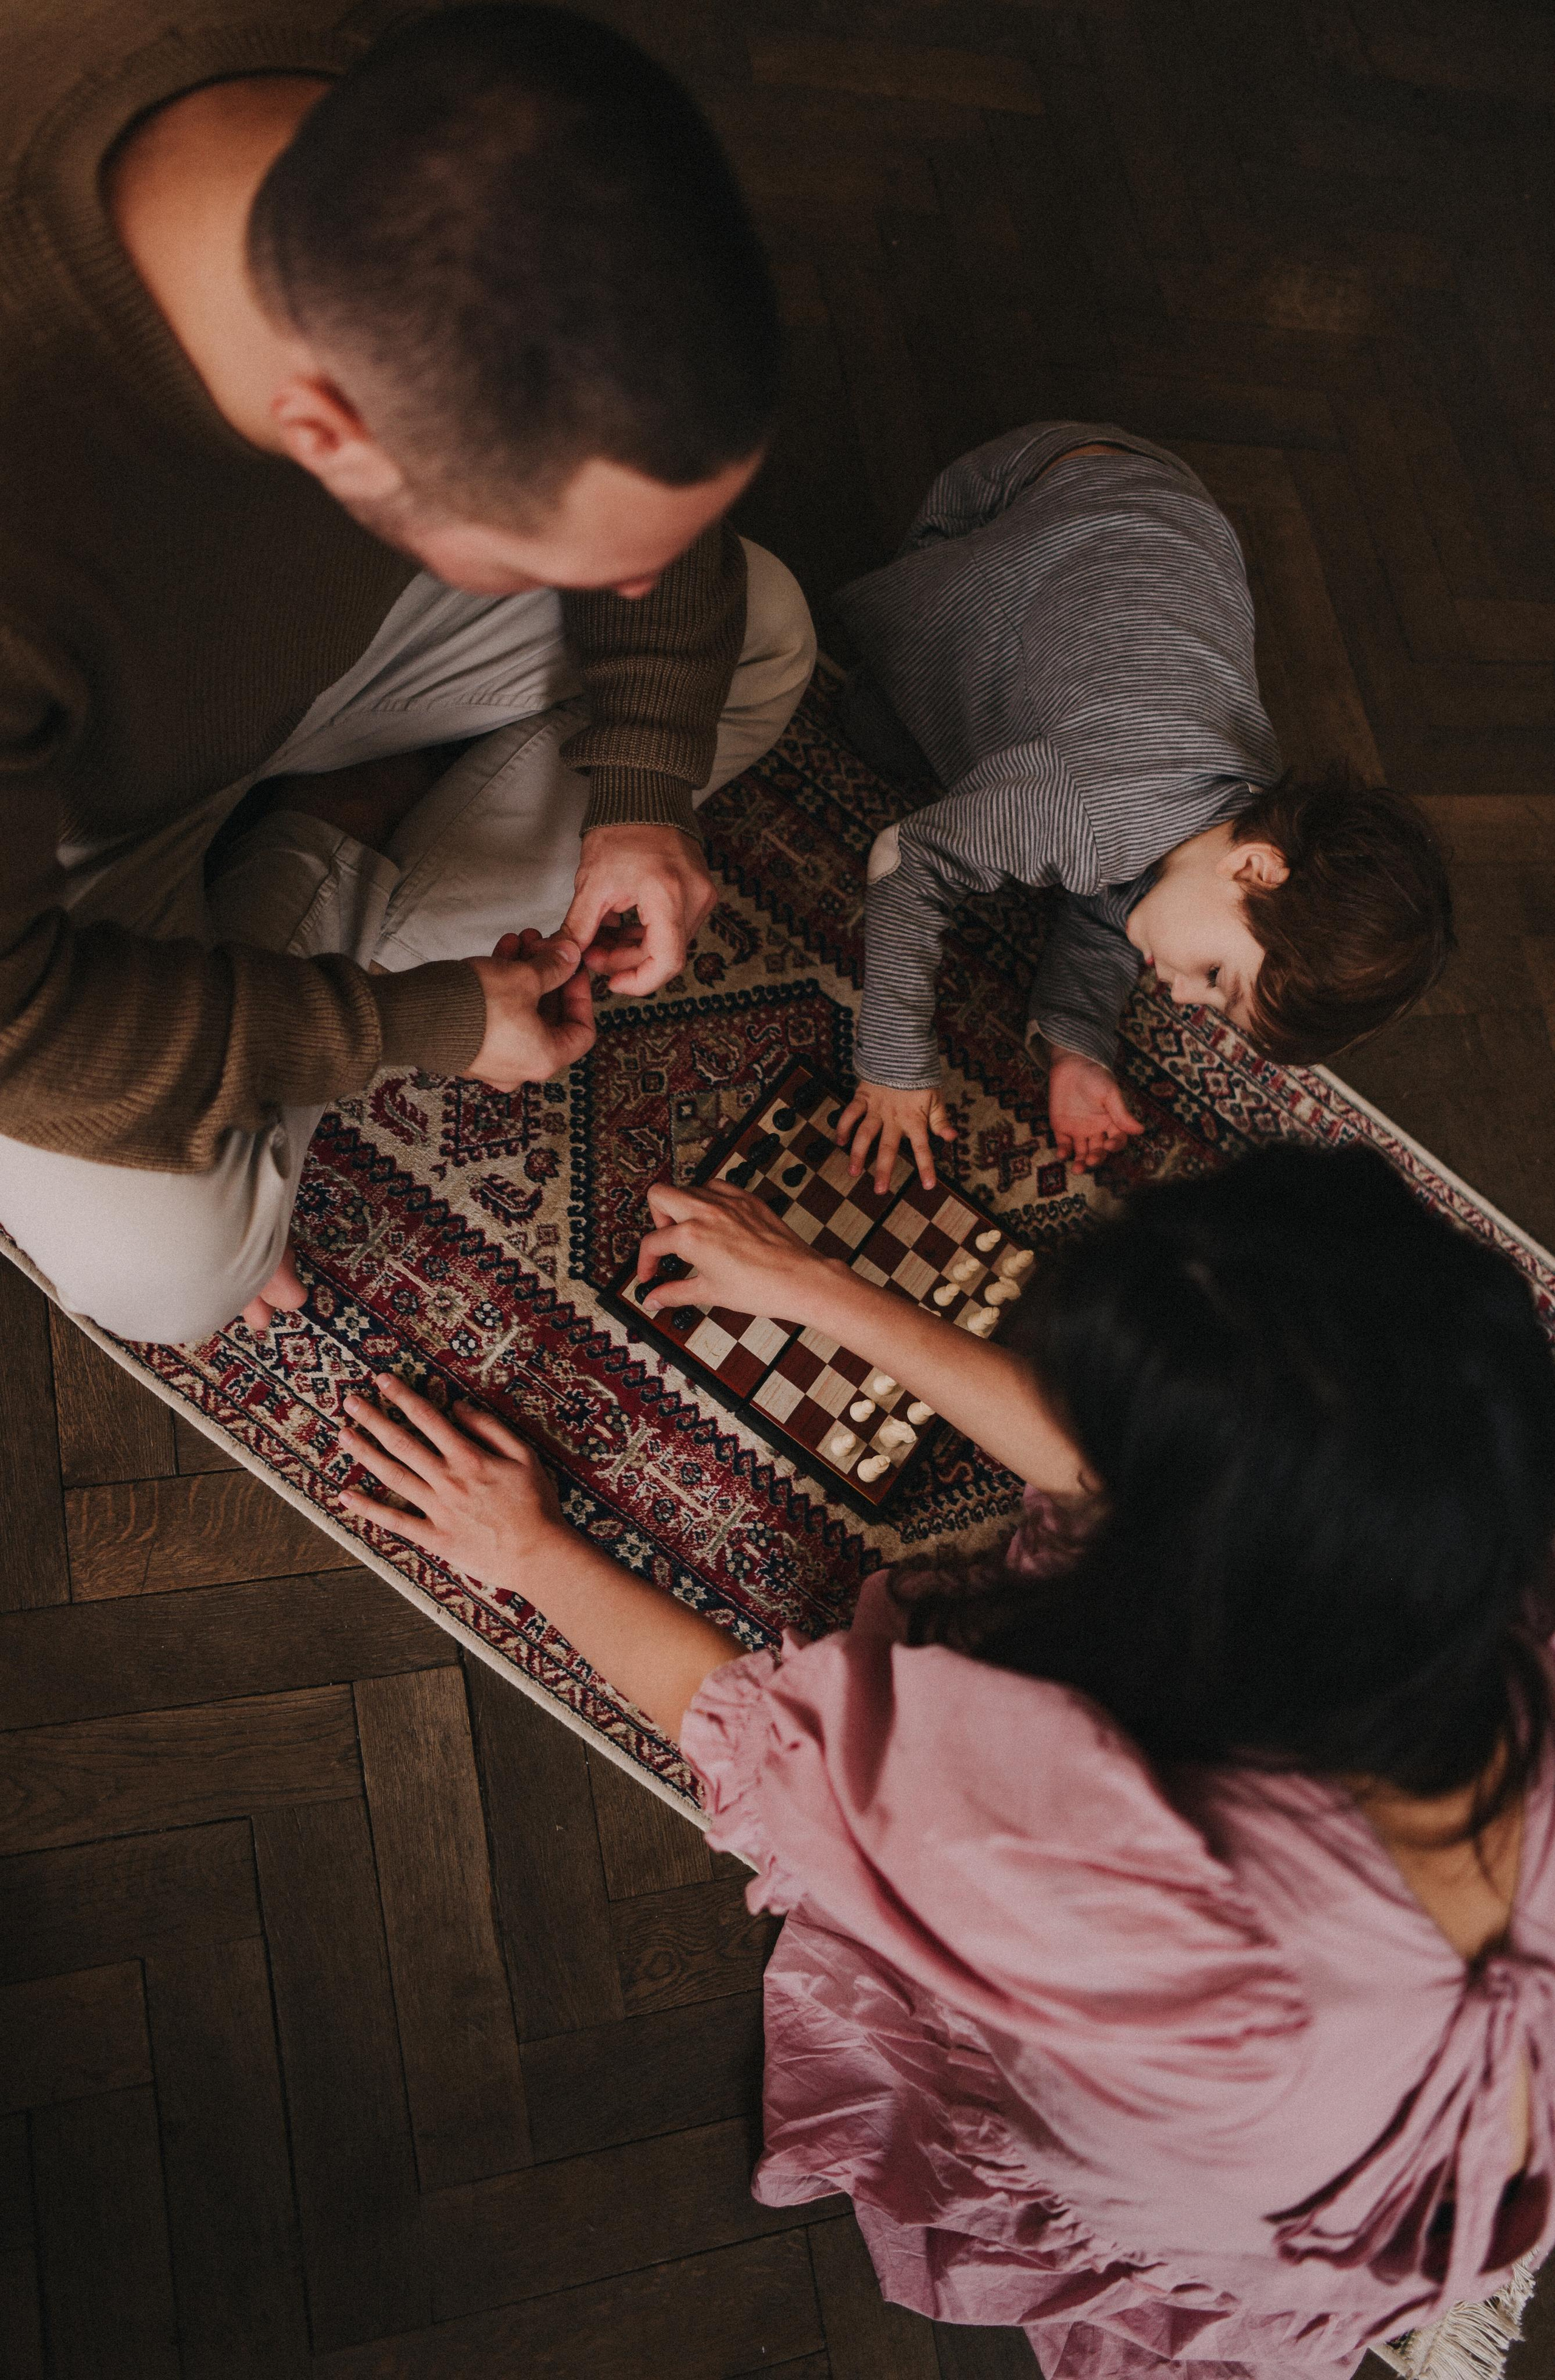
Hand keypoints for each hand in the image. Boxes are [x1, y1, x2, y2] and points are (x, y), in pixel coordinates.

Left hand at [336, 1373, 564, 1589]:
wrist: (538, 1554)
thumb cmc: (536, 1503)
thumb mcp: (524, 1455)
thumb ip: (490, 1428)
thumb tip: (458, 1406)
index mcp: (469, 1457)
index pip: (428, 1419)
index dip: (403, 1397)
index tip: (382, 1381)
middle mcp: (447, 1480)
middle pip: (402, 1443)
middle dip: (374, 1419)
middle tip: (350, 1402)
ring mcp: (437, 1510)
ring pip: (393, 1476)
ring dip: (365, 1454)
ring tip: (343, 1435)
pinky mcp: (434, 1538)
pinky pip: (395, 1522)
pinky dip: (368, 1509)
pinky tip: (345, 1495)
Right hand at [463, 928, 594, 1089]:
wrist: (413, 1015)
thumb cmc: (472, 1006)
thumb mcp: (524, 978)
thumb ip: (554, 967)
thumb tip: (571, 956)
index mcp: (543, 1059)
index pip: (582, 1033)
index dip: (582, 995)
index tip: (575, 968)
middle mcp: (520, 1066)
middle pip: (550, 1017)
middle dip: (549, 975)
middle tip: (546, 945)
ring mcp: (493, 1058)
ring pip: (522, 1010)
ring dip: (525, 972)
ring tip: (523, 940)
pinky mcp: (471, 1044)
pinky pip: (498, 1013)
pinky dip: (503, 984)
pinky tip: (502, 950)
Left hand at [561, 823, 715, 994]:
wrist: (644, 797)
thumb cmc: (620, 832)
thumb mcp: (592, 884)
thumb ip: (579, 928)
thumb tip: (566, 959)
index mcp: (668, 895)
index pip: (666, 962)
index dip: (639, 982)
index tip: (613, 982)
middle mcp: (694, 898)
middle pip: (665, 955)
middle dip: (626, 962)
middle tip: (593, 954)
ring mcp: (702, 896)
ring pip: (670, 944)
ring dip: (635, 949)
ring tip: (602, 938)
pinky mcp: (700, 893)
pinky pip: (675, 927)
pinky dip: (647, 934)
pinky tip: (620, 926)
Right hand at [636, 1180, 833, 1322]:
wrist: (798, 1279)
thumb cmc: (759, 1288)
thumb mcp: (709, 1293)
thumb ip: (675, 1292)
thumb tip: (653, 1299)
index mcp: (691, 1235)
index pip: (652, 1241)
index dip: (645, 1262)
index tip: (650, 1273)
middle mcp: (705, 1210)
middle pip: (659, 1195)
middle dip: (655, 1218)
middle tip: (667, 1241)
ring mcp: (727, 1200)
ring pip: (688, 1187)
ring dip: (682, 1208)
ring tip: (692, 1233)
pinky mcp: (747, 1198)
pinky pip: (717, 1187)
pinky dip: (709, 1200)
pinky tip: (716, 1221)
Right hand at [833, 1079, 955, 1193]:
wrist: (902, 1051)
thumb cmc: (920, 1078)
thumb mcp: (935, 1099)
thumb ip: (941, 1120)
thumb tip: (953, 1138)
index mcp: (914, 1119)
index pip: (922, 1147)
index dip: (926, 1167)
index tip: (929, 1186)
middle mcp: (894, 1117)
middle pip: (888, 1147)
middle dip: (884, 1170)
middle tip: (880, 1191)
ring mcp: (876, 1108)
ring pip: (865, 1134)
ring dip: (858, 1154)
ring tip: (853, 1172)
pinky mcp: (863, 1097)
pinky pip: (850, 1113)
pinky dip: (843, 1126)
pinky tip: (839, 1142)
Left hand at [1047, 1048, 1143, 1169]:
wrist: (1071, 1064)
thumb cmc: (1095, 1076)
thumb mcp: (1110, 1093)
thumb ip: (1121, 1113)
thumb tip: (1140, 1130)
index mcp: (1111, 1122)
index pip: (1117, 1140)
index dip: (1115, 1145)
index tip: (1109, 1145)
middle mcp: (1096, 1129)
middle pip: (1099, 1150)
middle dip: (1096, 1158)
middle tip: (1091, 1160)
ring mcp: (1078, 1130)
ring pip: (1081, 1151)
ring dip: (1080, 1161)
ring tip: (1078, 1168)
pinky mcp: (1061, 1127)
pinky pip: (1063, 1143)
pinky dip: (1063, 1151)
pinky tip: (1062, 1154)